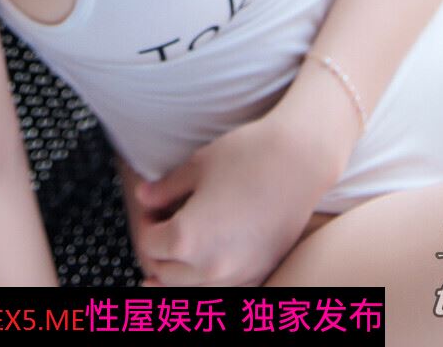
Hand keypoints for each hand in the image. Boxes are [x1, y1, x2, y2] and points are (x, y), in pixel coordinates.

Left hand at [131, 116, 339, 288]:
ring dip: (179, 271)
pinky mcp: (259, 273)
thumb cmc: (246, 156)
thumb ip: (164, 188)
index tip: (152, 208)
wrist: (299, 161)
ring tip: (178, 249)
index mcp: (187, 238)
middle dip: (158, 251)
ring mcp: (237, 275)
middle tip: (161, 225)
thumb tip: (143, 197)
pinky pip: (223, 287)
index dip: (146, 223)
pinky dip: (208, 278)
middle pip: (166, 273)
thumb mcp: (196, 166)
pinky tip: (208, 261)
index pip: (149, 244)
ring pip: (192, 288)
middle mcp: (210, 266)